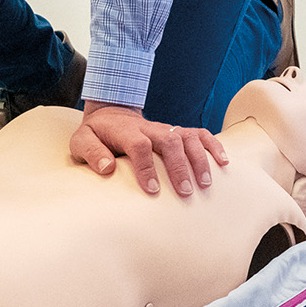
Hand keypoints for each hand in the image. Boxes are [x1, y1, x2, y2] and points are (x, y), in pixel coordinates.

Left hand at [70, 100, 229, 196]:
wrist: (111, 113)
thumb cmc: (96, 134)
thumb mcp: (81, 141)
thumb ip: (92, 153)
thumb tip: (107, 167)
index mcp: (126, 131)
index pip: (139, 146)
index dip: (146, 168)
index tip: (152, 191)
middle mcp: (150, 128)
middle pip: (170, 141)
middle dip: (179, 167)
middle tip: (185, 192)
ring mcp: (165, 128)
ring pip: (188, 137)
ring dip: (199, 159)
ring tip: (206, 184)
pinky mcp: (176, 131)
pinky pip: (199, 134)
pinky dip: (213, 145)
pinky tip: (224, 162)